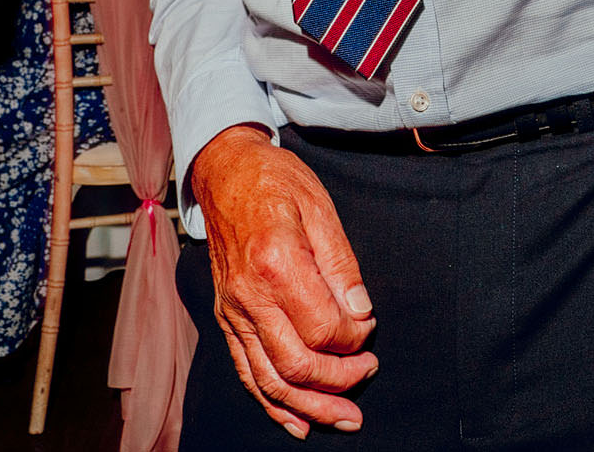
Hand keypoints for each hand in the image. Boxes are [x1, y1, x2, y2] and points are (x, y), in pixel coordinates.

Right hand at [189, 124, 378, 438]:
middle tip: (367, 375)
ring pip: (269, 380)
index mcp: (276, 262)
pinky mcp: (226, 317)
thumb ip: (341, 264)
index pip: (323, 328)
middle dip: (338, 384)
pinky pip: (246, 371)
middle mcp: (249, 295)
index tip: (369, 329)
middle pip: (296, 364)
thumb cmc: (275, 182)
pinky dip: (271, 404)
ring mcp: (233, 310)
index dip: (355, 339)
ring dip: (309, 408)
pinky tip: (298, 421)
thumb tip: (360, 314)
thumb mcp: (320, 206)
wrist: (224, 172)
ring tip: (343, 418)